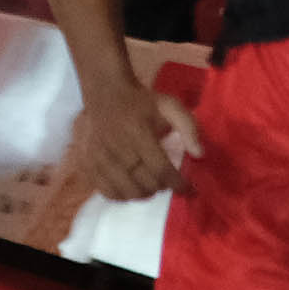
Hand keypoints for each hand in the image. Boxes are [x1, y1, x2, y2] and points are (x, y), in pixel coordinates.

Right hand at [67, 72, 192, 201]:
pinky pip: (107, 192)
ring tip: (150, 185)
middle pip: (145, 185)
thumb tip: (199, 154)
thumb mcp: (171, 106)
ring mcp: (100, 159)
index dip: (178, 185)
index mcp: (139, 134)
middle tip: (166, 181)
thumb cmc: (141, 102)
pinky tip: (130, 187)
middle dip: (162, 187)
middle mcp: (118, 149)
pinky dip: (123, 196)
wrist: (106, 93)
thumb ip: (189, 128)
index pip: (161, 170)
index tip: (189, 190)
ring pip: (127, 192)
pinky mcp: (88, 164)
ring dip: (144, 193)